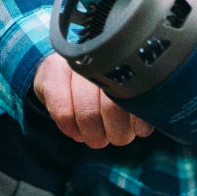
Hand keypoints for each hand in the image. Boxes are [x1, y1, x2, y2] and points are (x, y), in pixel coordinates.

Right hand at [33, 53, 153, 147]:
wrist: (65, 67)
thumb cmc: (105, 85)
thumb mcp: (127, 91)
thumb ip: (138, 104)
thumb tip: (145, 128)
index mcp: (126, 59)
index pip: (136, 94)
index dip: (137, 117)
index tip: (141, 131)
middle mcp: (100, 56)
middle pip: (111, 106)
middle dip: (116, 131)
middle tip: (117, 138)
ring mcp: (74, 60)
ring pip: (87, 112)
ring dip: (94, 134)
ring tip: (97, 139)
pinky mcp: (51, 71)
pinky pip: (62, 112)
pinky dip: (71, 128)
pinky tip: (77, 133)